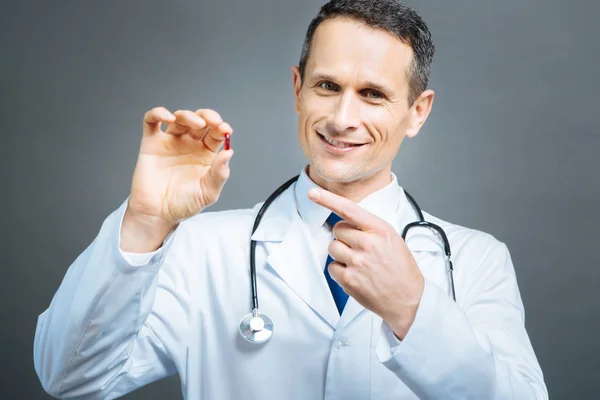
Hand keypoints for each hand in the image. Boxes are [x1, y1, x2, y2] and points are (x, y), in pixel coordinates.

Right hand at [121, 107, 232, 251]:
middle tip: (213, 122)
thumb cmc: (183, 205)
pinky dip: (158, 113)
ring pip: (180, 118)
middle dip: (208, 117)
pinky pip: (152, 121)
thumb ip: (219, 174)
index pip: (216, 134)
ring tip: (196, 123)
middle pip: (200, 121)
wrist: (157, 214)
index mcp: (206, 154)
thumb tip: (229, 153)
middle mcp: (189, 145)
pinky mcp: (151, 143)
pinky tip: (168, 117)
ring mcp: (170, 142)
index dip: (221, 129)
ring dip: (188, 115)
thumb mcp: (207, 193)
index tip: (225, 130)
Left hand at [308, 187, 423, 339]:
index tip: (313, 192)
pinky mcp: (349, 279)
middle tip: (359, 248)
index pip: (349, 209)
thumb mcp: (392, 239)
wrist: (409, 299)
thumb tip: (346, 221)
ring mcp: (357, 262)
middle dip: (344, 237)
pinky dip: (340, 271)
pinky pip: (332, 267)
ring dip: (341, 254)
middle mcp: (368, 243)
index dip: (328, 199)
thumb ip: (370, 228)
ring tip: (359, 263)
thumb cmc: (401, 269)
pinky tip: (356, 275)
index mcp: (380, 230)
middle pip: (337, 229)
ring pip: (333, 247)